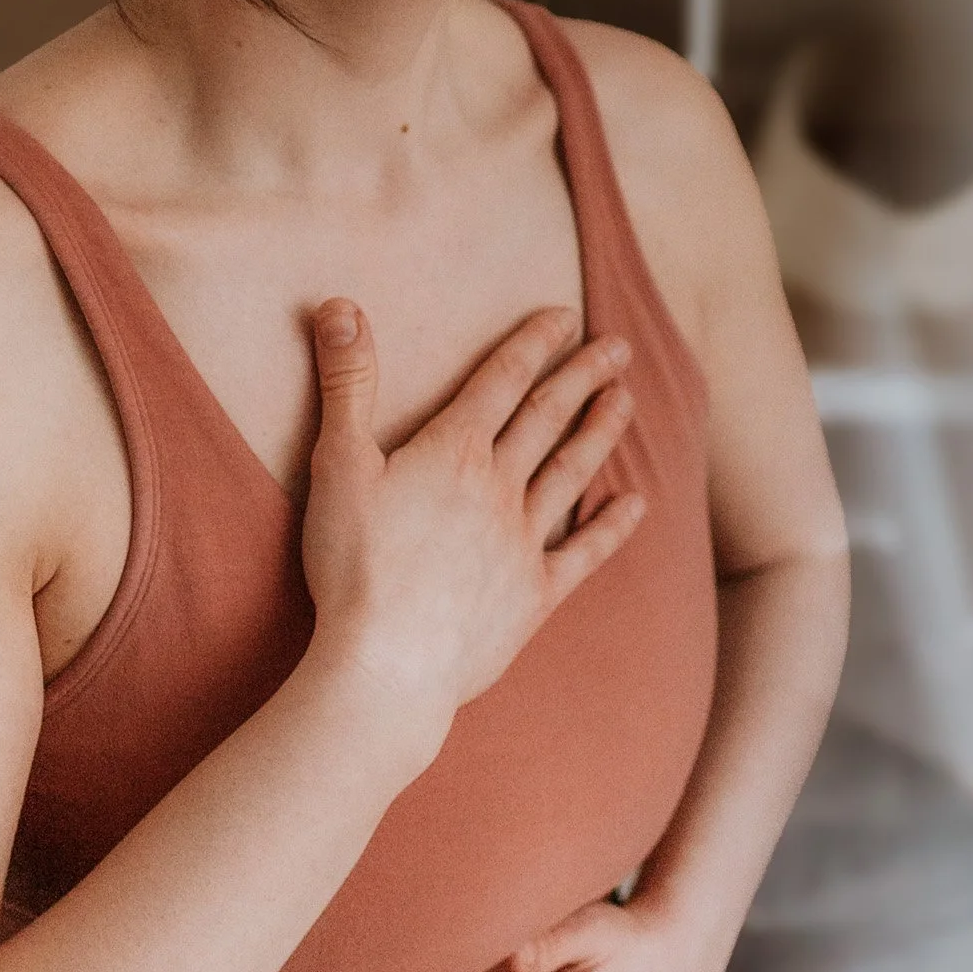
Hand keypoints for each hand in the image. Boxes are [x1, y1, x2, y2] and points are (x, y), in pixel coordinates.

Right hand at [301, 299, 646, 726]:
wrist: (388, 667)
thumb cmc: (354, 567)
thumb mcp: (337, 463)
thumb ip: (346, 381)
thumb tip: (339, 304)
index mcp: (454, 451)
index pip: (502, 380)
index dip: (534, 343)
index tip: (565, 316)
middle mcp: (500, 488)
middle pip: (548, 418)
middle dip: (583, 376)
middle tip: (618, 347)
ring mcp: (523, 542)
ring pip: (571, 473)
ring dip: (600, 433)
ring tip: (626, 401)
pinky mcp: (534, 595)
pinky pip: (583, 552)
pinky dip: (611, 526)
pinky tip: (635, 504)